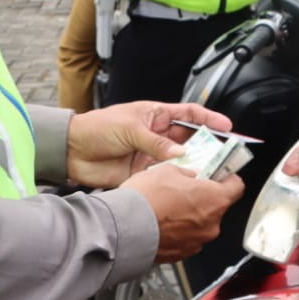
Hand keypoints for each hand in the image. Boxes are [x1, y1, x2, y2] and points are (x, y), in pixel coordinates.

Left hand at [65, 101, 234, 188]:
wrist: (72, 151)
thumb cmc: (97, 128)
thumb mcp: (130, 128)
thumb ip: (155, 142)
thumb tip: (179, 154)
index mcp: (156, 116)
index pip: (189, 114)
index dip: (209, 119)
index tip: (226, 127)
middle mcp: (157, 136)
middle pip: (190, 140)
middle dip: (207, 146)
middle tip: (224, 155)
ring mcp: (152, 156)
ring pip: (180, 161)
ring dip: (193, 166)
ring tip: (208, 172)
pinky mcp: (144, 175)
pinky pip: (166, 178)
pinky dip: (176, 181)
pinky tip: (184, 184)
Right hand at [121, 165, 244, 262]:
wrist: (123, 229)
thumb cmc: (146, 199)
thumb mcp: (168, 170)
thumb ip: (186, 174)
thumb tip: (190, 177)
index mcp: (215, 199)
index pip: (237, 187)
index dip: (229, 179)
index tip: (222, 175)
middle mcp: (212, 224)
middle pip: (217, 207)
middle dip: (204, 198)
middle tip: (186, 189)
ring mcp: (197, 242)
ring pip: (200, 224)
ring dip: (190, 216)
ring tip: (168, 207)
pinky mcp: (182, 254)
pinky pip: (186, 238)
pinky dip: (178, 231)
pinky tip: (162, 222)